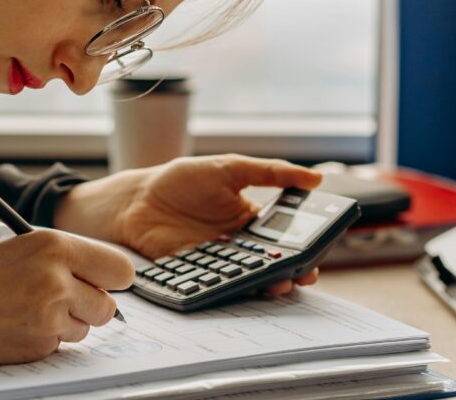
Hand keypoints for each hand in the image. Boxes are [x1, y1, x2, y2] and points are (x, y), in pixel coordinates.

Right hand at [0, 230, 133, 369]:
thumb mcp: (14, 248)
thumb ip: (56, 257)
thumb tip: (91, 272)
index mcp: (53, 245)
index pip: (120, 268)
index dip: (112, 279)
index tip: (103, 281)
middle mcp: (57, 279)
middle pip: (108, 305)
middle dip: (91, 305)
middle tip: (63, 300)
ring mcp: (48, 317)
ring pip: (86, 329)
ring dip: (67, 324)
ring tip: (27, 310)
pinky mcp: (37, 347)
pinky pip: (59, 346)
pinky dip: (44, 340)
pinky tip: (14, 327)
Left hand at [57, 154, 321, 296]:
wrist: (138, 198)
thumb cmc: (183, 180)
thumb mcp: (230, 167)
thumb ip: (271, 173)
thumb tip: (316, 178)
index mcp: (250, 219)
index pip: (285, 237)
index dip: (303, 246)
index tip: (317, 251)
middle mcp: (238, 244)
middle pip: (271, 262)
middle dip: (291, 270)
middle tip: (305, 274)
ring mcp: (218, 261)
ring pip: (250, 277)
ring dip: (268, 283)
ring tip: (281, 283)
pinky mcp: (198, 273)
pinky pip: (220, 284)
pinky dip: (234, 288)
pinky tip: (245, 285)